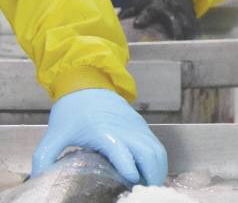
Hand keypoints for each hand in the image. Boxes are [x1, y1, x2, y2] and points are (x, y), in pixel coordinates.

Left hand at [32, 88, 166, 184]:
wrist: (88, 84)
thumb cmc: (72, 110)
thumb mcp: (54, 135)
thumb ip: (44, 158)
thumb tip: (40, 179)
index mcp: (105, 133)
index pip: (124, 154)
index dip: (130, 172)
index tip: (129, 185)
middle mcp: (126, 130)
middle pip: (149, 154)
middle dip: (151, 177)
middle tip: (144, 193)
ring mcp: (137, 127)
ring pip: (157, 151)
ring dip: (158, 170)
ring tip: (149, 186)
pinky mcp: (142, 126)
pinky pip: (156, 145)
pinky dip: (157, 161)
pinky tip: (150, 173)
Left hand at [119, 0, 197, 39]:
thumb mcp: (140, 0)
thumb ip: (129, 13)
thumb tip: (115, 26)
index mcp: (156, 4)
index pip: (150, 10)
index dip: (144, 17)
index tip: (138, 24)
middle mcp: (171, 7)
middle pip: (175, 21)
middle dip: (174, 32)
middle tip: (172, 46)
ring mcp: (183, 11)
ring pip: (187, 25)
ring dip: (185, 37)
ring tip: (182, 49)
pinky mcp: (192, 15)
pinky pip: (194, 26)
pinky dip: (193, 35)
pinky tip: (190, 44)